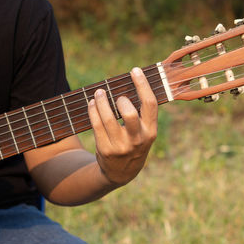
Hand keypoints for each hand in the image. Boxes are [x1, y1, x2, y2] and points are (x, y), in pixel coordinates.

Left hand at [88, 67, 157, 185]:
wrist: (121, 173)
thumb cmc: (134, 144)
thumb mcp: (144, 133)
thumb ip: (142, 114)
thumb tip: (130, 84)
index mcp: (150, 132)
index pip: (150, 104)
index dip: (142, 85)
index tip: (134, 70)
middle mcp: (137, 139)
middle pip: (129, 113)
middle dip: (121, 100)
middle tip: (117, 95)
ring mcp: (120, 146)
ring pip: (108, 118)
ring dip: (101, 102)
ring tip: (99, 93)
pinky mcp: (105, 149)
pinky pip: (96, 125)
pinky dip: (93, 111)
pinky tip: (92, 104)